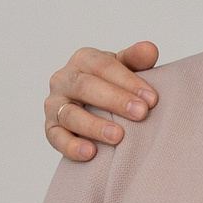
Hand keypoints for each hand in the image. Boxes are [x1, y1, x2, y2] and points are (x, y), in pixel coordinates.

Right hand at [46, 42, 160, 159]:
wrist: (93, 108)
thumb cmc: (112, 85)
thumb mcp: (125, 69)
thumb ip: (137, 59)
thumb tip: (150, 49)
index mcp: (83, 60)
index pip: (103, 66)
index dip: (127, 81)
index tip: (151, 98)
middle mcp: (64, 79)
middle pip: (85, 87)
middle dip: (114, 100)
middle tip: (141, 113)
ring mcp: (54, 105)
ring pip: (70, 114)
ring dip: (94, 126)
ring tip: (118, 136)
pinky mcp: (50, 129)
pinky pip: (56, 138)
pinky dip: (72, 146)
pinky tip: (91, 153)